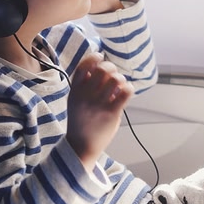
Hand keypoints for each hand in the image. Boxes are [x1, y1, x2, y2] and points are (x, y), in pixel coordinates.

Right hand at [65, 53, 133, 169]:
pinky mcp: (111, 113)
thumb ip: (84, 84)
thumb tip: (101, 65)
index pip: (83, 66)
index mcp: (75, 91)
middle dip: (111, 68)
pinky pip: (126, 92)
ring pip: (116, 79)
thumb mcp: (75, 100)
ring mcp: (98, 104)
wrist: (81, 146)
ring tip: (119, 87)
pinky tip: (125, 93)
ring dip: (120, 79)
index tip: (100, 57)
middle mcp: (85, 96)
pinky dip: (128, 89)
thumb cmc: (81, 120)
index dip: (94, 58)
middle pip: (103, 69)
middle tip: (112, 76)